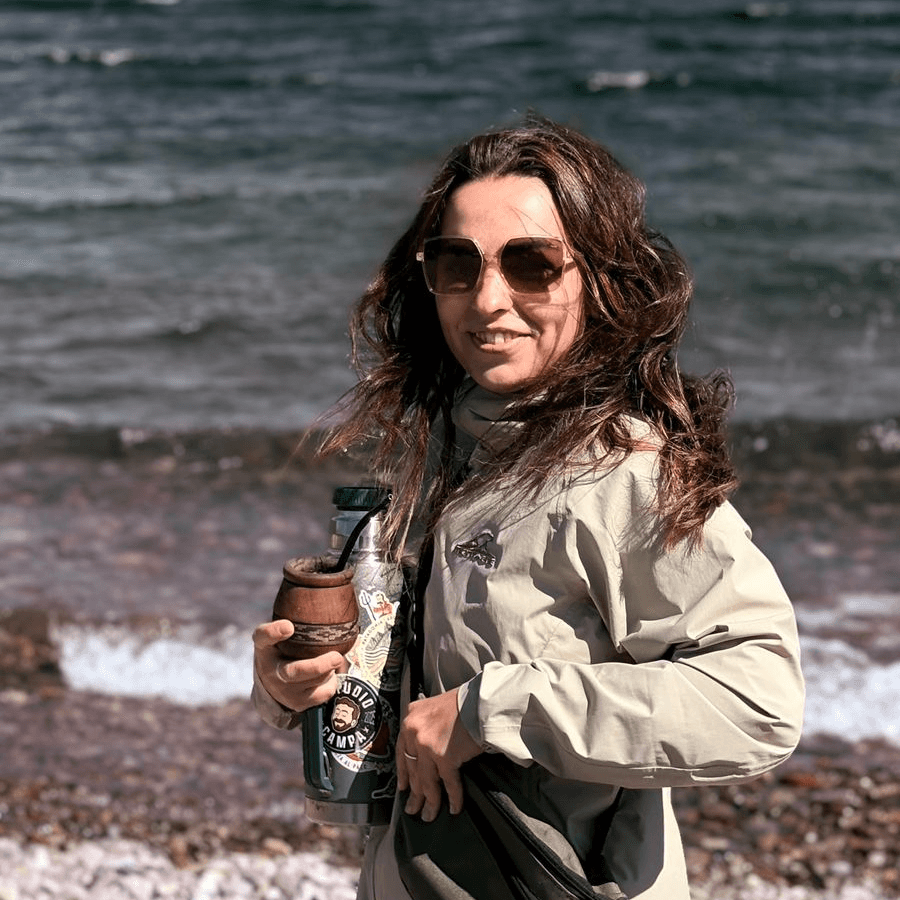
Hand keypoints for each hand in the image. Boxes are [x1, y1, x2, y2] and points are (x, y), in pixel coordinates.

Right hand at [252, 619, 344, 711]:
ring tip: (332, 660)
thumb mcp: (274, 635)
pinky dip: (331, 682)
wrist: (273, 683)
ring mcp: (285, 692)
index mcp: (264, 648)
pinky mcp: (300, 704)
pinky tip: (328, 673)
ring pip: (315, 682)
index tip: (289, 627)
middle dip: (319, 666)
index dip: (274, 632)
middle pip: (295, 672)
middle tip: (338, 657)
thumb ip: (280, 625)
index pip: (263, 637)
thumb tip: (290, 625)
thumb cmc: (278, 651)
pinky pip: (324, 693)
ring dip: (328, 670)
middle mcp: (272, 673)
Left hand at [396, 688, 481, 821]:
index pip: (401, 751)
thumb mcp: (435, 708)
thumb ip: (426, 725)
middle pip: (413, 769)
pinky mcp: (443, 756)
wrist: (481, 702)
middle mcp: (414, 731)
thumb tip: (426, 749)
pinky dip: (453, 798)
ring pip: (426, 781)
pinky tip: (454, 808)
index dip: (402, 772)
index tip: (402, 787)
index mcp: (410, 717)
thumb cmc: (464, 703)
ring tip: (428, 816)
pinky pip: (448, 783)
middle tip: (412, 809)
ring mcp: (426, 745)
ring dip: (429, 802)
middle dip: (414, 793)